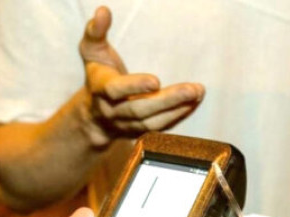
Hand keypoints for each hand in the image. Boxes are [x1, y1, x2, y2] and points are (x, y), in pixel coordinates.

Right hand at [79, 6, 204, 145]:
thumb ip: (96, 31)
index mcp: (100, 89)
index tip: (156, 81)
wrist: (94, 116)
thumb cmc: (98, 74)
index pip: (116, 90)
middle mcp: (113, 111)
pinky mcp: (140, 132)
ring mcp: (127, 125)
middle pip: (140, 109)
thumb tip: (103, 11)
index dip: (135, 86)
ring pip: (152, 122)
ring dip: (177, 110)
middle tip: (192, 90)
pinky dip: (178, 116)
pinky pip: (160, 127)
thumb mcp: (92, 51)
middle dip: (167, 101)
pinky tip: (193, 103)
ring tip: (197, 94)